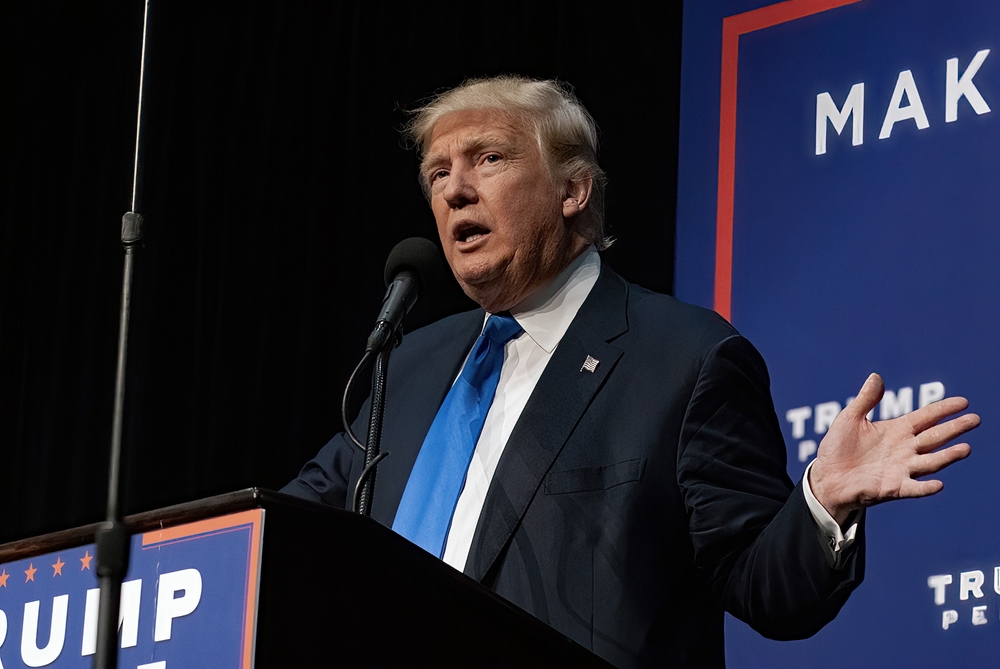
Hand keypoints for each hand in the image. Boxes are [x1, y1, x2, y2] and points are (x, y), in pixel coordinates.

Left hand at [809, 373, 979, 524]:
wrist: (826, 476)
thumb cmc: (838, 447)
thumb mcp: (850, 419)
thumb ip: (866, 400)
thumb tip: (876, 376)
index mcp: (896, 430)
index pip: (925, 417)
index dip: (943, 409)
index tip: (963, 402)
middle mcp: (904, 449)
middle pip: (935, 437)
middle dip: (955, 428)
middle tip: (974, 420)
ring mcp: (901, 469)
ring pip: (930, 462)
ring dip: (947, 457)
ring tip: (966, 449)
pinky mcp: (893, 487)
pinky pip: (913, 488)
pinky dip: (925, 487)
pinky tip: (938, 484)